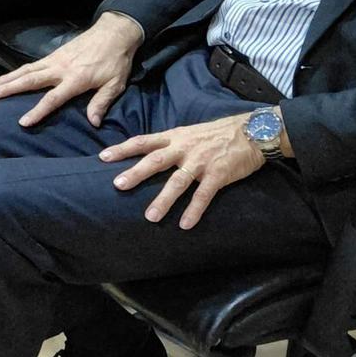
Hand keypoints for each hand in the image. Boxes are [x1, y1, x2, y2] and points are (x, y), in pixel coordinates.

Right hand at [0, 12, 143, 127]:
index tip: (22, 122)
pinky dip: (16, 71)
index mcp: (76, 79)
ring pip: (26, 70)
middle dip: (9, 88)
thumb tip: (93, 122)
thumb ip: (101, 102)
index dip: (37, 111)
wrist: (114, 32)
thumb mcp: (115, 84)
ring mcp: (54, 60)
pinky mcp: (53, 54)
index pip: (52, 98)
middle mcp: (60, 68)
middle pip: (30, 80)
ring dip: (7, 78)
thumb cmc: (116, 61)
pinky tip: (8, 77)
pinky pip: (31, 65)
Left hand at [99, 114, 266, 228]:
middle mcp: (184, 148)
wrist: (252, 132)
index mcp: (175, 137)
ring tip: (150, 217)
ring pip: (178, 182)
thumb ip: (170, 143)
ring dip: (164, 200)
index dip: (123, 149)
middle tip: (118, 185)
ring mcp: (201, 162)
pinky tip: (185, 224)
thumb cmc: (217, 134)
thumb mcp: (189, 133)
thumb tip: (148, 153)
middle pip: (156, 160)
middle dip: (136, 173)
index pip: (144, 141)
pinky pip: (204, 195)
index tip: (103, 157)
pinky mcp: (219, 174)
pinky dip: (194, 210)